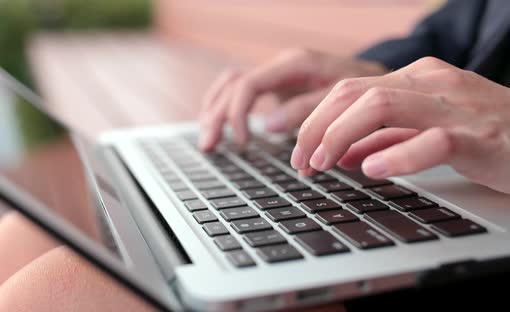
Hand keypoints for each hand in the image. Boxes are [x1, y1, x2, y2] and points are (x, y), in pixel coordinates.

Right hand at [198, 48, 387, 150]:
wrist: (377, 77)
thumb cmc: (365, 87)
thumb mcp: (342, 98)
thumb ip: (305, 110)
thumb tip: (268, 125)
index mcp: (293, 63)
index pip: (248, 84)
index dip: (238, 114)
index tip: (242, 142)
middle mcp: (279, 66)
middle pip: (233, 85)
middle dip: (217, 115)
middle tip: (209, 146)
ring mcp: (276, 76)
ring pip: (232, 86)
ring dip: (216, 110)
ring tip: (208, 139)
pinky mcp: (277, 88)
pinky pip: (242, 92)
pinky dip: (228, 108)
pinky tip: (222, 126)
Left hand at [291, 57, 509, 193]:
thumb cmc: (489, 137)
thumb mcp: (426, 132)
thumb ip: (385, 139)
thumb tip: (341, 154)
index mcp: (418, 78)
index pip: (348, 90)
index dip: (315, 122)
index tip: (300, 154)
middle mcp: (433, 83)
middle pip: (354, 94)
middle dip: (317, 128)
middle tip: (302, 163)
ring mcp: (458, 106)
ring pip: (383, 105)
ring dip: (341, 137)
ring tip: (323, 165)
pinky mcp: (481, 137)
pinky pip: (433, 139)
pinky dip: (398, 154)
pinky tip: (374, 170)